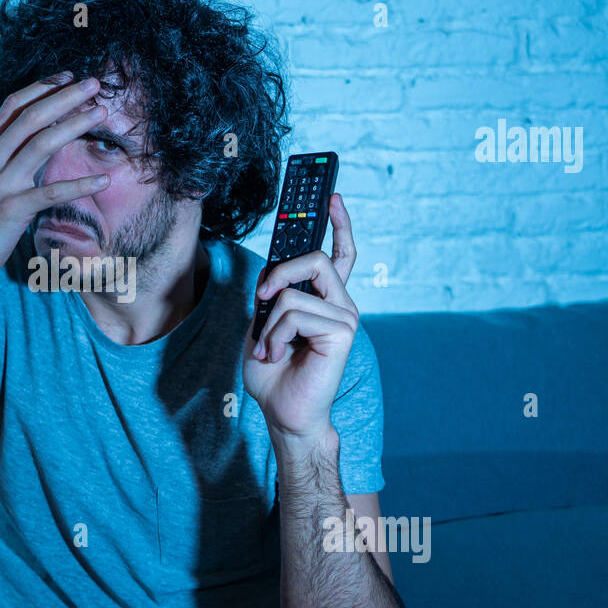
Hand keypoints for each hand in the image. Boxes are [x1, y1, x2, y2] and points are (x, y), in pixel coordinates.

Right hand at [0, 71, 110, 296]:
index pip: (12, 106)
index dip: (41, 87)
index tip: (67, 76)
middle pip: (31, 117)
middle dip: (65, 96)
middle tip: (94, 83)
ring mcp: (0, 184)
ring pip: (42, 144)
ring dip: (75, 125)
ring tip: (101, 112)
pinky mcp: (12, 211)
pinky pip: (51, 193)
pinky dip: (78, 185)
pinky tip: (102, 180)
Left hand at [243, 193, 359, 453]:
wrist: (284, 412)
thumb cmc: (274, 373)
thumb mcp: (263, 324)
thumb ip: (273, 295)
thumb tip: (273, 273)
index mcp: (325, 300)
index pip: (338, 253)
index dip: (338, 222)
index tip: (330, 194)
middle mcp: (341, 304)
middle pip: (313, 258)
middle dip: (278, 273)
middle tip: (262, 300)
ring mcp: (345, 316)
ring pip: (292, 294)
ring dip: (268, 326)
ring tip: (271, 350)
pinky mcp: (342, 331)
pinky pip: (294, 313)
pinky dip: (274, 335)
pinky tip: (278, 355)